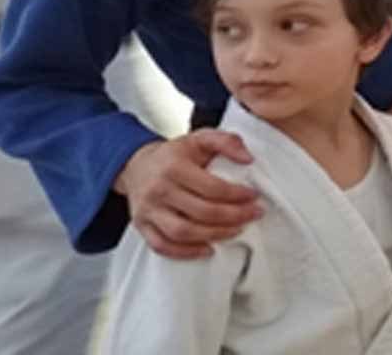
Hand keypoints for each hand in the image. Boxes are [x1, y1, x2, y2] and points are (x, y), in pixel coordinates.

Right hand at [113, 129, 261, 258]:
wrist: (137, 165)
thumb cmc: (174, 154)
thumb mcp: (201, 138)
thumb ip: (227, 141)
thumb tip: (248, 158)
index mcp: (174, 167)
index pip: (212, 187)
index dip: (237, 195)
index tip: (254, 196)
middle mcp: (159, 190)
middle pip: (201, 212)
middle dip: (233, 217)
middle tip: (253, 214)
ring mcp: (148, 211)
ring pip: (183, 233)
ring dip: (215, 235)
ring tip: (236, 230)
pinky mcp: (142, 226)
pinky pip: (162, 246)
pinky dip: (186, 253)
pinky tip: (208, 249)